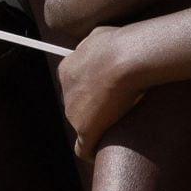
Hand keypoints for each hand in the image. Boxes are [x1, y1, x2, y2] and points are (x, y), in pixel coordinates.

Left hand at [58, 28, 144, 160]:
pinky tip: (97, 155)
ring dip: (95, 128)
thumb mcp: (100, 36)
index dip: (90, 90)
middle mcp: (66, 92)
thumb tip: (98, 44)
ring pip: (81, 124)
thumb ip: (94, 44)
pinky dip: (89, 152)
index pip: (75, 85)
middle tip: (116, 110)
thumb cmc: (118, 44)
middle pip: (77, 105)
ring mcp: (74, 113)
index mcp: (67, 70)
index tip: (106, 91)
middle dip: (93, 109)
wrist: (124, 58)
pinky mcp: (86, 129)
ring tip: (115, 130)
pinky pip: (82, 148)